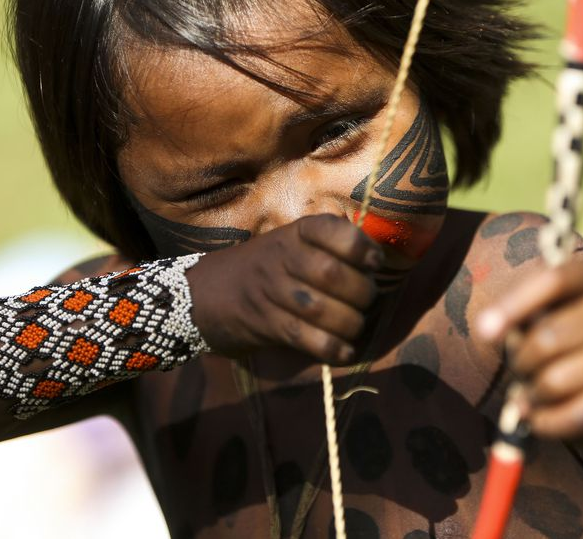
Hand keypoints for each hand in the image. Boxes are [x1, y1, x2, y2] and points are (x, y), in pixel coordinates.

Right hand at [187, 214, 382, 364]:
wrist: (206, 293)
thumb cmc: (265, 268)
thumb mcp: (292, 244)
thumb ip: (329, 248)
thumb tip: (376, 264)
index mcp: (296, 233)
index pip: (332, 230)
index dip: (360, 247)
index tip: (374, 262)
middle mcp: (282, 257)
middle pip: (331, 274)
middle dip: (362, 292)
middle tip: (367, 301)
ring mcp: (270, 290)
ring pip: (320, 309)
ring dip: (350, 323)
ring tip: (355, 326)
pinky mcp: (264, 323)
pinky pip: (304, 338)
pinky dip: (332, 348)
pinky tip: (344, 352)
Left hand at [475, 260, 582, 445]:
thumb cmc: (561, 327)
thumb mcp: (540, 307)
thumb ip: (516, 312)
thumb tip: (488, 330)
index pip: (553, 281)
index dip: (514, 305)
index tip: (484, 331)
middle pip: (549, 338)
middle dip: (520, 360)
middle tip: (519, 367)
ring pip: (557, 382)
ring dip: (531, 393)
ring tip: (532, 390)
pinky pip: (577, 416)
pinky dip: (547, 422)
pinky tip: (539, 416)